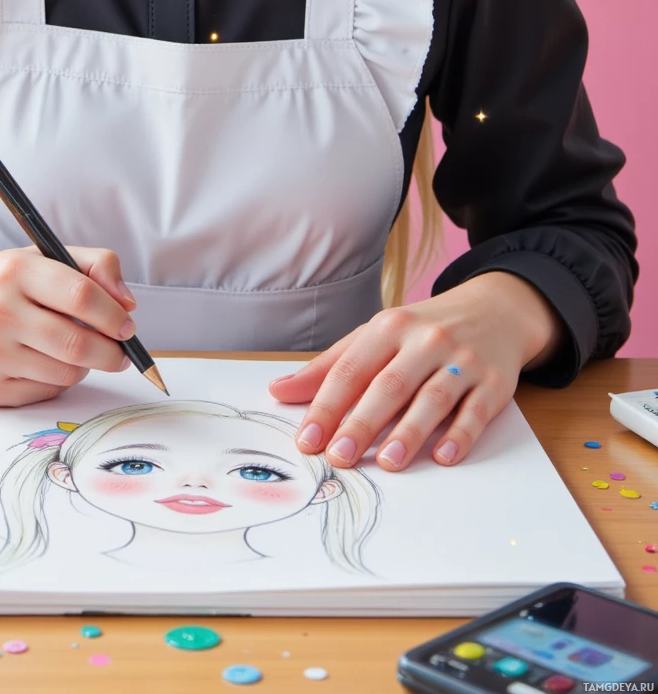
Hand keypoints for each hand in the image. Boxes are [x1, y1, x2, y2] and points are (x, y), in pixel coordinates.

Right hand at [0, 247, 137, 407]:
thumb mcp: (34, 258)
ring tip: (75, 353)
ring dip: (83, 366)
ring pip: (66, 372)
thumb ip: (90, 265)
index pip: (81, 295)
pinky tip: (43, 364)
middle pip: (78, 342)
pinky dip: (56, 382)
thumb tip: (128, 303)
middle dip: (111, 352)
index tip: (126, 325)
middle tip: (120, 352)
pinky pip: (44, 392)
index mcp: (15, 270)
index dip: (113, 314)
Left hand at [267, 272, 565, 471]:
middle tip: (340, 457)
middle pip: (389, 386)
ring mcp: (462, 361)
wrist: (495, 310)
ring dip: (409, 432)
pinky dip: (460, 434)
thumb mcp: (375, 337)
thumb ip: (330, 367)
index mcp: (389, 327)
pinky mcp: (494, 382)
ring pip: (432, 399)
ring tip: (388, 463)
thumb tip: (278, 391)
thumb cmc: (422, 331)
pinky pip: (476, 411)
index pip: (350, 370)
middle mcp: (424, 341)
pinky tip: (443, 456)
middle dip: (362, 423)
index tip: (307, 441)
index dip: (326, 406)